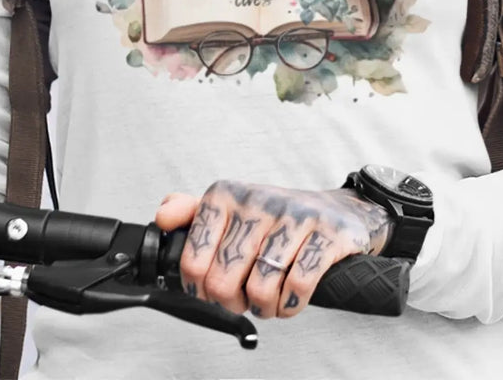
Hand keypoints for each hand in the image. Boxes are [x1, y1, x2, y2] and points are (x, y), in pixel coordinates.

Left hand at [153, 180, 392, 319]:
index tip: (211, 290)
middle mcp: (259, 199)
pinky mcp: (328, 233)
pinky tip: (290, 300)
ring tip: (268, 301)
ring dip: (264, 308)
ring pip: (262, 286)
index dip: (200, 289)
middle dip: (233, 303)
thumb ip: (192, 215)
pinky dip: (291, 304)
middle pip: (225, 280)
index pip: (193, 260)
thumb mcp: (232, 210)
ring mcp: (296, 215)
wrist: (340, 212)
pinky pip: (299, 285)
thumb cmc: (278, 219)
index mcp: (228, 194)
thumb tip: (162, 217)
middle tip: (243, 299)